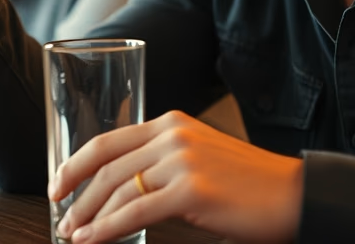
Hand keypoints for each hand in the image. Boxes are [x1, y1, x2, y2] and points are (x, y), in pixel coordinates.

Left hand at [50, 111, 302, 243]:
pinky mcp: (191, 190)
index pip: (109, 140)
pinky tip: (92, 240)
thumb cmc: (250, 186)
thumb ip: (164, 164)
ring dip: (89, 217)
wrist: (296, 196)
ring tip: (75, 236)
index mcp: (172, 123)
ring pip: (118, 190)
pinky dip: (107, 229)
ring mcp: (182, 161)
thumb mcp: (200, 160)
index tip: (59, 184)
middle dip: (77, 195)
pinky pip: (135, 212)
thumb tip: (121, 191)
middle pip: (106, 165)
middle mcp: (173, 135)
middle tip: (62, 217)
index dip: (76, 164)